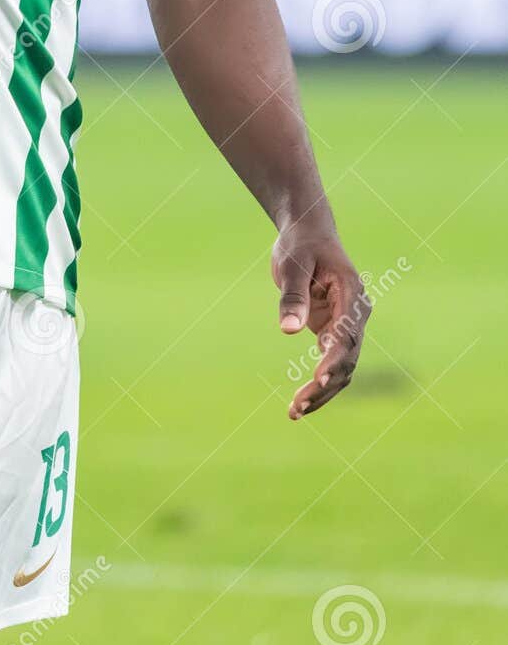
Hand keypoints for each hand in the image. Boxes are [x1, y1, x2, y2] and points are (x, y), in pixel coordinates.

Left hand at [272, 221, 369, 419]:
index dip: (335, 360)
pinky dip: (319, 383)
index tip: (320, 380)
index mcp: (352, 293)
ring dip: (323, 391)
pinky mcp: (334, 331)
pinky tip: (300, 403)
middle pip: (348, 358)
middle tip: (298, 406)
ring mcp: (347, 324)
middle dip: (326, 385)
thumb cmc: (301, 244)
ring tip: (295, 412)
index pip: (348, 334)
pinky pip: (330, 362)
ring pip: (342, 368)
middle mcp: (355, 313)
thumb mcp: (292, 264)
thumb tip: (288, 330)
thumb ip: (292, 296)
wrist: (307, 232)